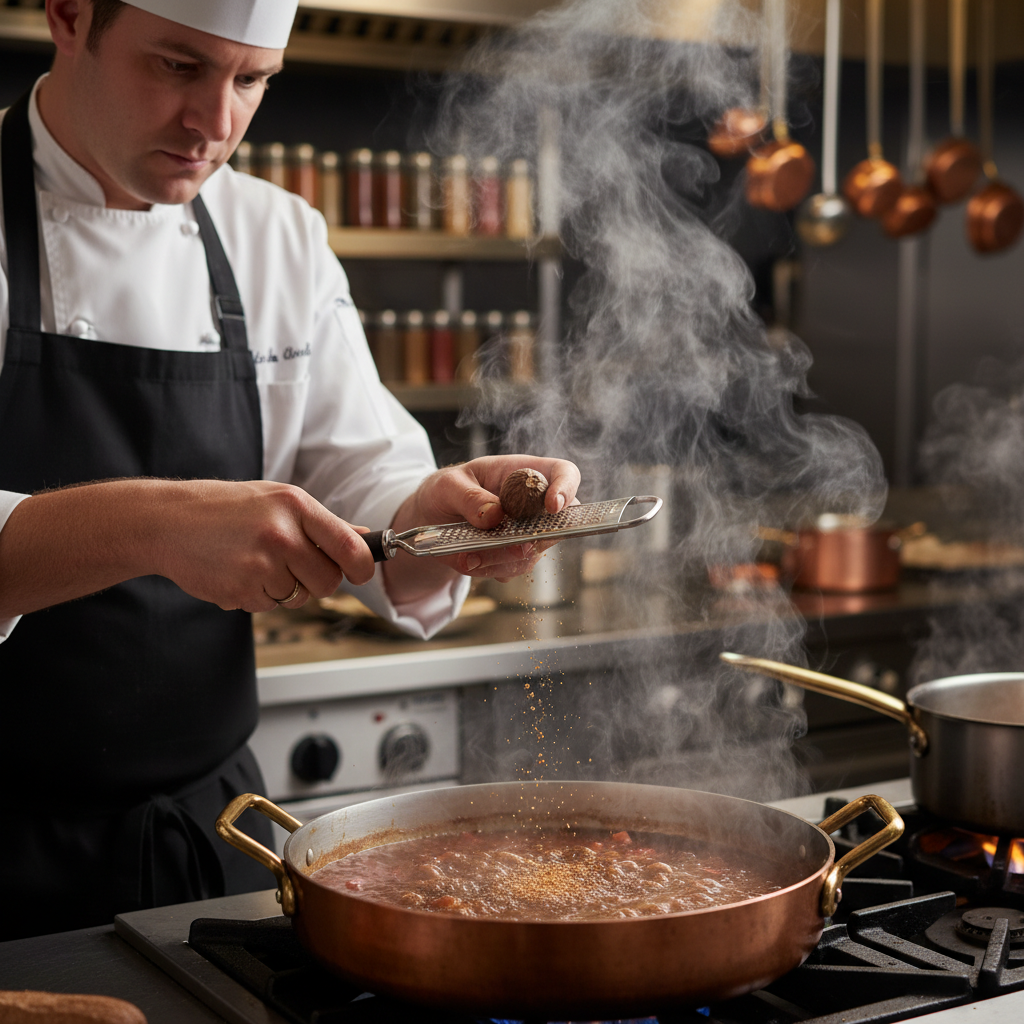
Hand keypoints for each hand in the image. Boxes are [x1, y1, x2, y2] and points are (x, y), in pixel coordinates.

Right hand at [150, 480, 374, 612]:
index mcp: (296, 506)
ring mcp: (260, 564)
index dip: (362, 568)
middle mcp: (281, 534)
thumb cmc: (227, 509)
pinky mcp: (240, 589)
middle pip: (328, 582)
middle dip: (317, 582)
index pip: (349, 547)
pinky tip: (238, 572)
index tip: (361, 573)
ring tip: (256, 563)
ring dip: (283, 589)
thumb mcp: (278, 501)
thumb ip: (323, 524)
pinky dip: (258, 596)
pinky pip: (268, 606)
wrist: (166, 521)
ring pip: (298, 598)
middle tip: (294, 567)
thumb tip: (364, 537)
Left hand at [381, 455, 580, 602]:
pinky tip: (469, 560)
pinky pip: (513, 568)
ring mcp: (528, 533)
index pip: (564, 474)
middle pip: (559, 522)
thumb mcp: (448, 485)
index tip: (553, 506)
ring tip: (470, 556)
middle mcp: (534, 504)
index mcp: (525, 473)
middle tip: (510, 545)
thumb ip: (469, 497)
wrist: (433, 518)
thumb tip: (494, 514)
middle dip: (536, 538)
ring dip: (503, 558)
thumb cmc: (447, 490)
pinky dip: (491, 569)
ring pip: (534, 552)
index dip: (566, 489)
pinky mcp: (515, 556)